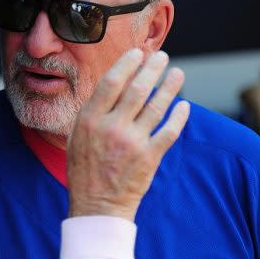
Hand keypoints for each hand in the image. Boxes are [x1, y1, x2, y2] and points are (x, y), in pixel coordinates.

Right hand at [67, 49, 189, 220]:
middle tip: (163, 57)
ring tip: (177, 73)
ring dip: (170, 87)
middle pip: (138, 89)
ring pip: (157, 106)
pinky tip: (183, 105)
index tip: (137, 52)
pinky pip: (169, 132)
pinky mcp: (149, 158)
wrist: (97, 206)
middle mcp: (112, 127)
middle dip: (152, 69)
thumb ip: (93, 111)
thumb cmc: (84, 169)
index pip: (112, 82)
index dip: (127, 64)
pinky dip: (178, 117)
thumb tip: (111, 85)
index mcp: (90, 119)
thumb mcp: (76, 136)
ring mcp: (132, 143)